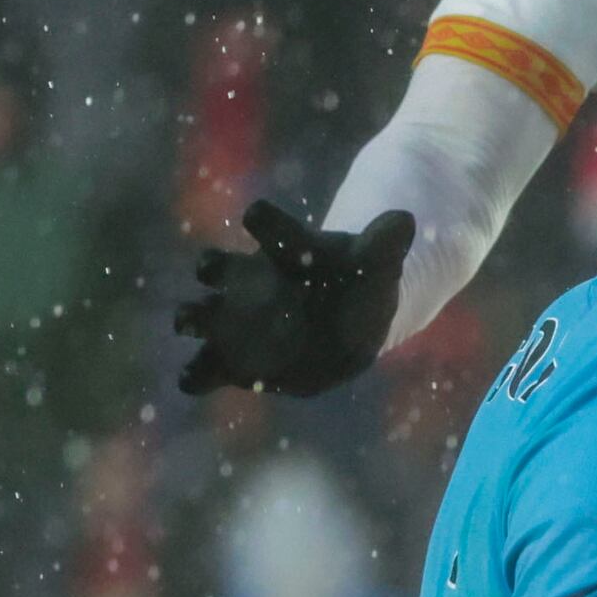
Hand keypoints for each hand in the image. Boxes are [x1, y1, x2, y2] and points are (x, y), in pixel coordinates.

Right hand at [176, 201, 411, 397]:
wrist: (342, 324)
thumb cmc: (355, 284)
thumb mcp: (377, 264)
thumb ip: (385, 244)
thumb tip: (406, 219)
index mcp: (285, 250)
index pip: (272, 228)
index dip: (267, 222)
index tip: (256, 217)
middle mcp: (249, 280)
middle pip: (219, 267)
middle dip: (213, 267)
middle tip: (210, 267)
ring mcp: (236, 320)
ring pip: (200, 314)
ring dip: (194, 316)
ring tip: (189, 320)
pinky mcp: (232, 361)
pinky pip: (204, 369)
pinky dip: (197, 374)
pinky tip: (196, 379)